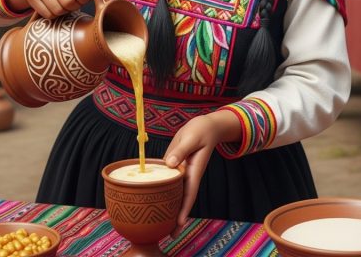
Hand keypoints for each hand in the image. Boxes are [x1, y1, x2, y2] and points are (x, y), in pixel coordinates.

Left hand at [163, 110, 239, 228]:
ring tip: (161, 227)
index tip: (179, 223)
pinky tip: (155, 200)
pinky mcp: (175, 166)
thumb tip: (169, 164)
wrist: (206, 125)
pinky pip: (168, 182)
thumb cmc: (201, 130)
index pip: (189, 193)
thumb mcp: (191, 137)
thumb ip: (180, 150)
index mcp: (194, 170)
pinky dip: (163, 192)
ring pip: (175, 193)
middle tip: (169, 236)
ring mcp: (182, 172)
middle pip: (183, 200)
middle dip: (177, 217)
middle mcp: (188, 175)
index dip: (184, 209)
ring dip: (170, 208)